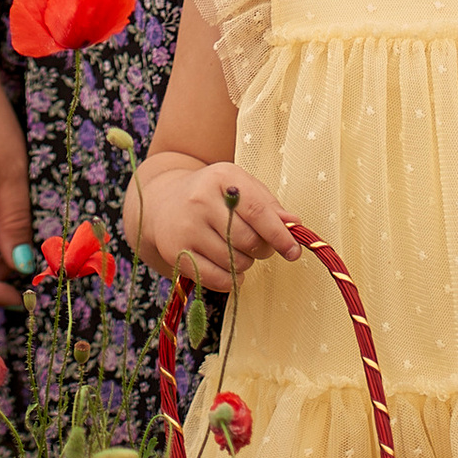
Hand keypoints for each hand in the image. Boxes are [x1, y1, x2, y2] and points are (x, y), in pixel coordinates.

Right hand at [130, 156, 301, 295]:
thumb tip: (294, 224)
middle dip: (262, 249)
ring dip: (245, 263)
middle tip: (259, 246)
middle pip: (247, 240)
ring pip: (234, 262)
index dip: (279, 234)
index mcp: (222, 178)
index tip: (294, 251)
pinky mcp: (175, 253)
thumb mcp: (239, 186)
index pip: (257, 210)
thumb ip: (267, 205)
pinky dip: (230, 280)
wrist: (163, 203)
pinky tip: (227, 267)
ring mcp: (186, 227)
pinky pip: (217, 279)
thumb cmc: (212, 195)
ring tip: (236, 250)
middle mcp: (200, 200)